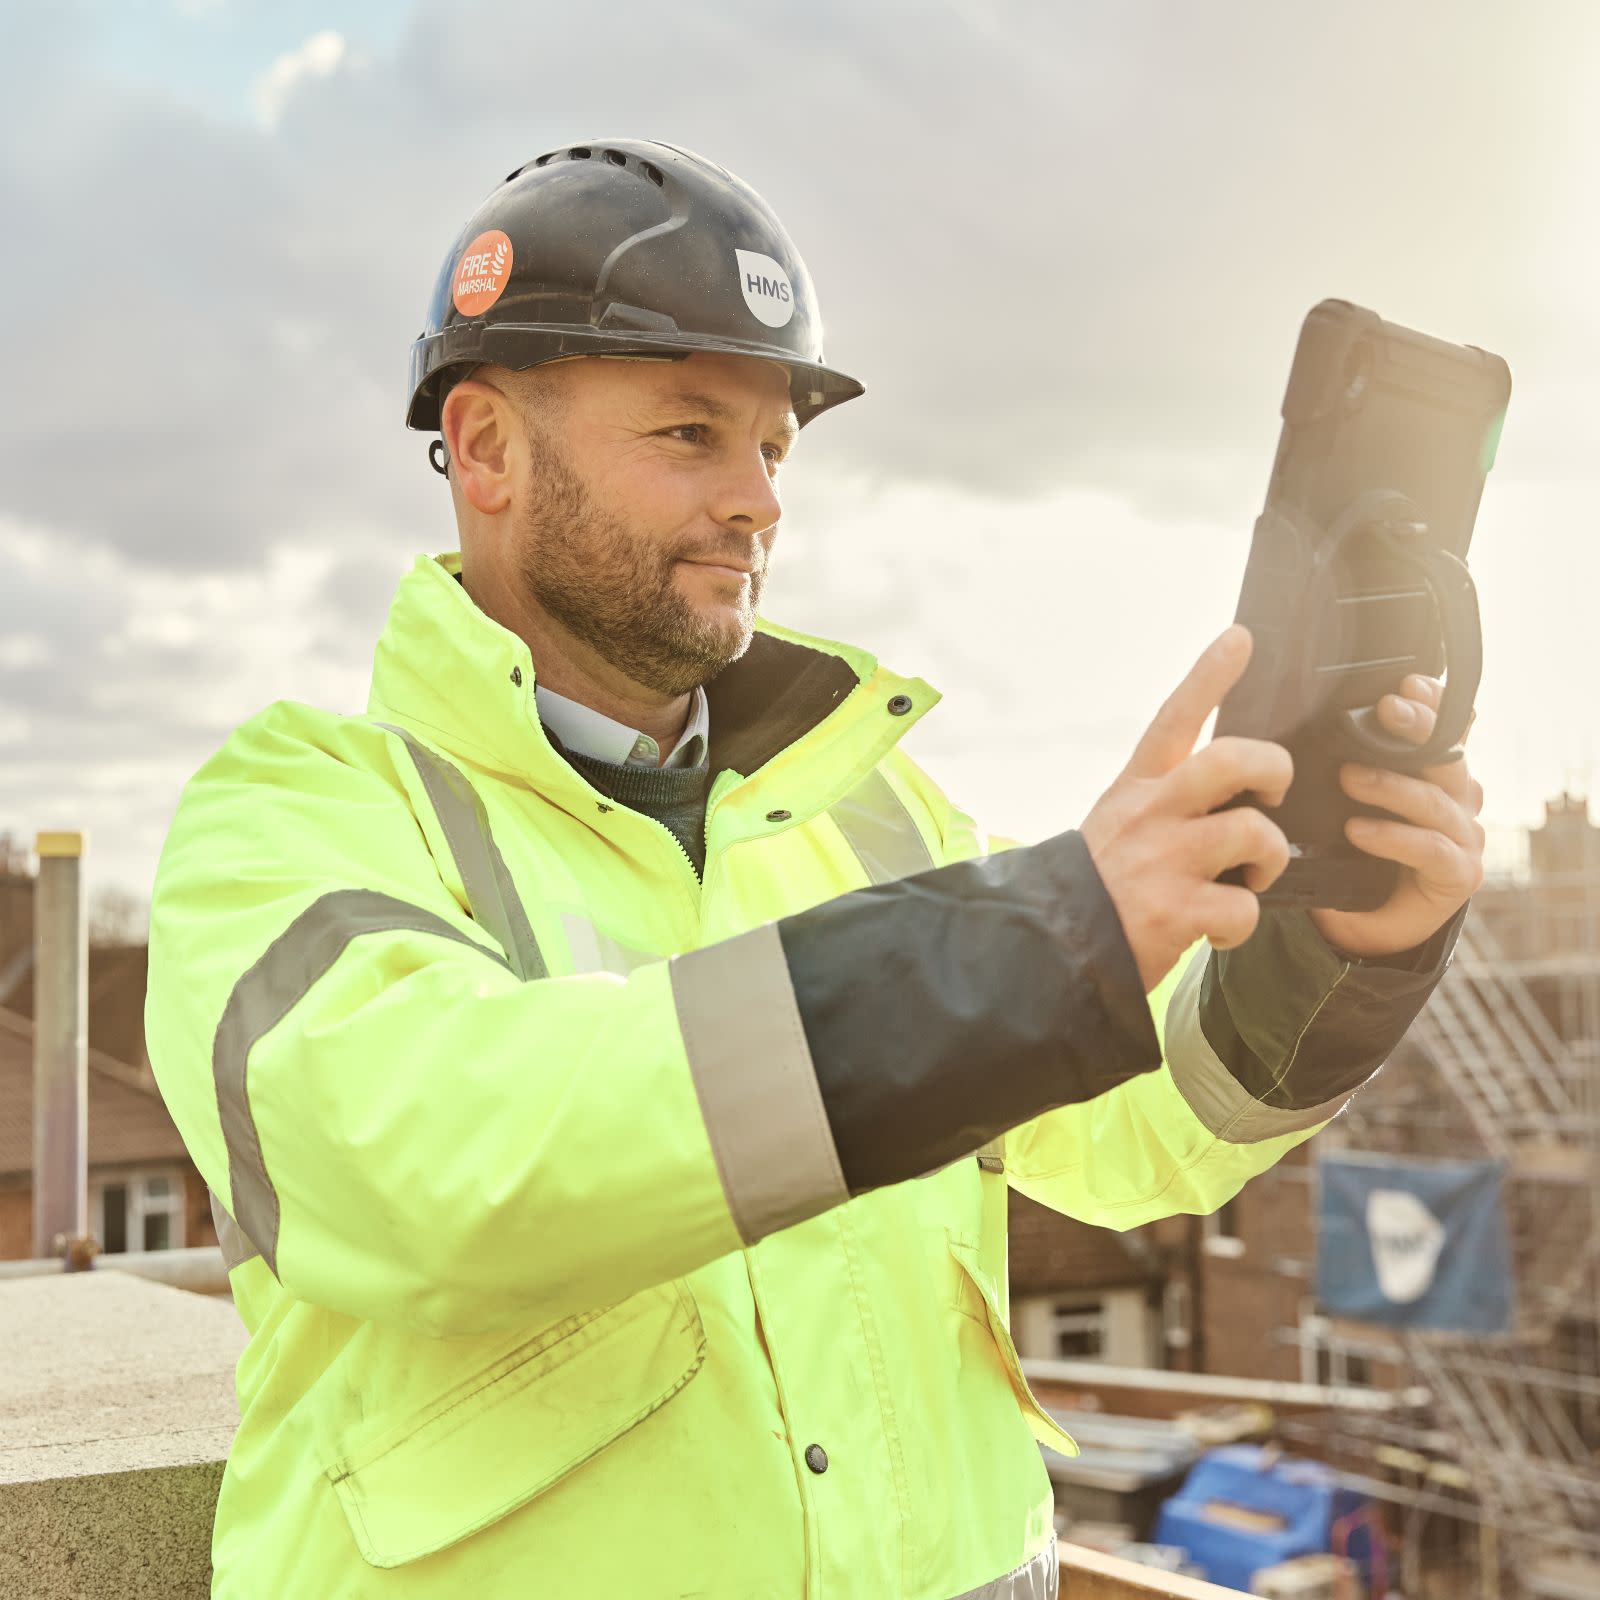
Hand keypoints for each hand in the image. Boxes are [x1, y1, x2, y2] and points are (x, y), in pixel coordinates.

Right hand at [1082, 625, 1292, 991]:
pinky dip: (1241, 925)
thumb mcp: (1114, 824)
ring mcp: (1163, 861)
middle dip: (1273, 769)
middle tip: (1274, 794)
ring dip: (1269, 858)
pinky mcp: (1176, 912)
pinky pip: (1242, 908)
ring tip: (1253, 876)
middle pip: (1231, 761)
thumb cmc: (1095, 885)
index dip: (1209, 674)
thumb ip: (1163, 805)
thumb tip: (1230, 798)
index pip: (1174, 719)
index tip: (1240, 637)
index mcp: (1135, 789)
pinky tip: (1220, 931)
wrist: (1051, 946)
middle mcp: (1150, 815)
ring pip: (1253, 832)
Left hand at [1308, 675, 1485, 959]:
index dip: (1433, 703)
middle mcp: (1458, 801)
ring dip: (1392, 786)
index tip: (1405, 684)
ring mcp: (1464, 838)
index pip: (1448, 728)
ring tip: (1348, 777)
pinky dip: (1394, 837)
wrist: (1359, 925)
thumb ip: (1341, 763)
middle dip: (1418, 729)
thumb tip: (1303, 722)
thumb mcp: (1339, 801)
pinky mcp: (1458, 876)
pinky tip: (1359, 829)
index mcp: (1435, 775)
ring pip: (1437, 802)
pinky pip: (1431, 849)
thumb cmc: (1350, 854)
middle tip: (1386, 710)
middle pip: (1448, 756)